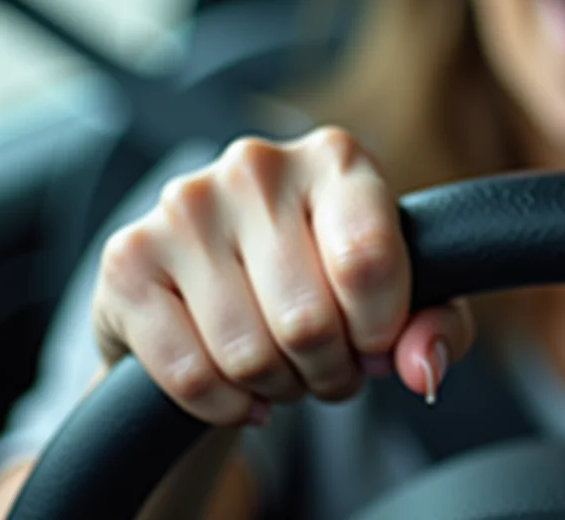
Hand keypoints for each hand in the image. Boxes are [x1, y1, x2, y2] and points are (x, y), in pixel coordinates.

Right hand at [91, 127, 474, 425]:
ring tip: (286, 370)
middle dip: (330, 370)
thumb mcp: (404, 298)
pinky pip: (187, 372)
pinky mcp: (127, 258)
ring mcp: (184, 206)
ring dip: (279, 388)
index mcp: (337, 160)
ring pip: (247, 353)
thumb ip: (437, 325)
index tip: (376, 343)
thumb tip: (422, 369)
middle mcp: (257, 165)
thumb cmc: (329, 283)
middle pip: (309, 319)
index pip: (368, 258)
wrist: (223, 283)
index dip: (379, 329)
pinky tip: (238, 389)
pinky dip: (223, 404)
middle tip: (330, 367)